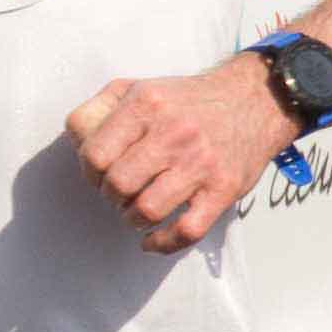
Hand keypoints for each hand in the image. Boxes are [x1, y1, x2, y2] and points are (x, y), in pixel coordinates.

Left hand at [65, 58, 289, 252]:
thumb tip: (76, 142)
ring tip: (136, 210)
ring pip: (147, 209)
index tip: (98, 174)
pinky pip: (187, 230)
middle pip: (118, 184)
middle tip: (119, 191)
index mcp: (146, 106)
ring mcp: (200, 164)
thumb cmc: (187, 101)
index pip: (95, 154)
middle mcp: (174, 133)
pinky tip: (151, 241)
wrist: (255, 100)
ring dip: (132, 218)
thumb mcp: (139, 88)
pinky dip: (163, 244)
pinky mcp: (224, 189)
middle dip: (110, 195)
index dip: (89, 171)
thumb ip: (99, 110)